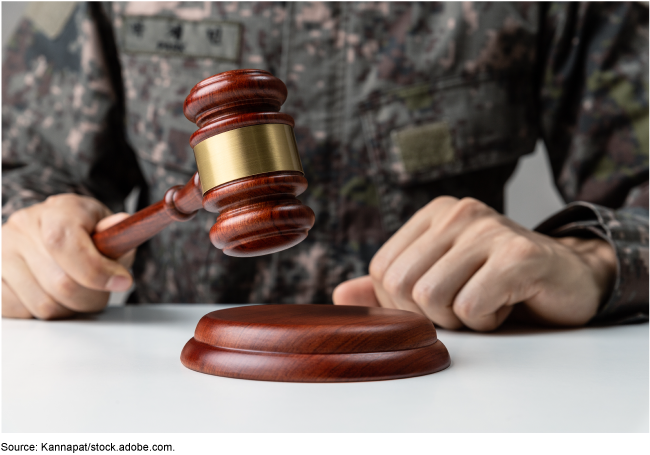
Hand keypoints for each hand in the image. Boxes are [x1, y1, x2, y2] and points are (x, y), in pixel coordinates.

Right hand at [2, 194, 135, 318]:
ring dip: (70, 309)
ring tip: (79, 293)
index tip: (123, 281)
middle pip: (61, 283)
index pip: (64, 243)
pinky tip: (54, 296)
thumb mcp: (110, 228)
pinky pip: (21, 312)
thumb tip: (121, 224)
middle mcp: (23, 227)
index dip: (97, 270)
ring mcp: (2, 252)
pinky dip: (45, 313)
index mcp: (58, 209)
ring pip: (43, 305)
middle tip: (102, 292)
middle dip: (92, 297)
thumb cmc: (88, 232)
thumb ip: (119, 234)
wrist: (56, 231)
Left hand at [333, 197, 616, 330]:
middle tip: (465, 304)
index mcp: (434, 214)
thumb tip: (339, 295)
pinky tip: (507, 303)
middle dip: (430, 313)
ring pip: (432, 298)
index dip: (403, 302)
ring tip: (487, 300)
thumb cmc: (497, 282)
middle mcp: (458, 212)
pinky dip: (486, 320)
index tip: (440, 299)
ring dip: (459, 319)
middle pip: (401, 286)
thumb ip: (388, 287)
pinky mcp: (519, 255)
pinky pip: (471, 306)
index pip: (382, 271)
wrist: (566, 279)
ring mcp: (490, 229)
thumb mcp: (438, 280)